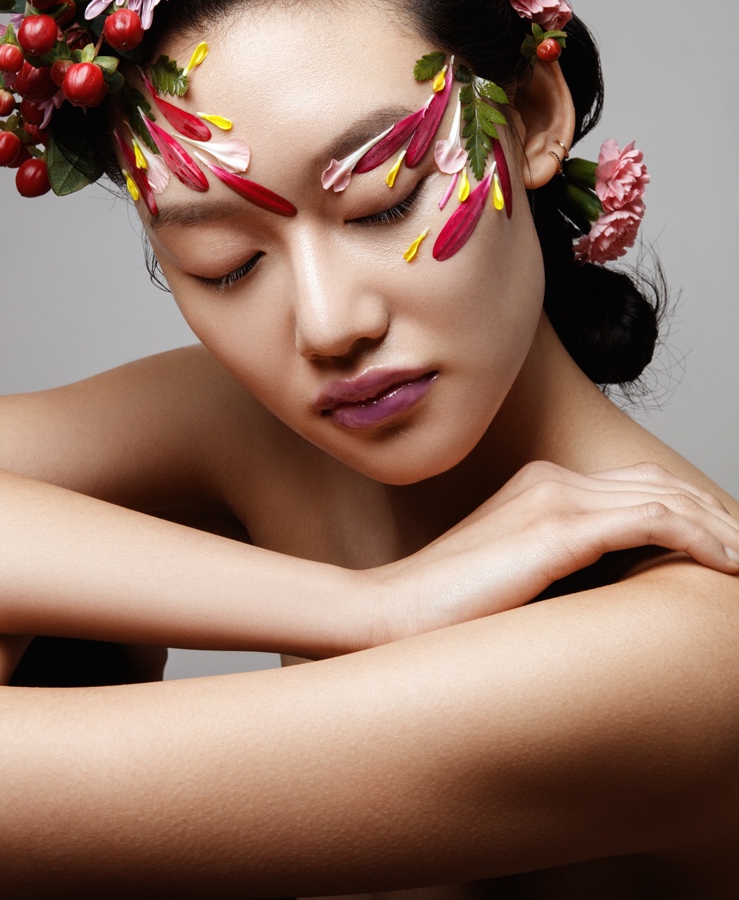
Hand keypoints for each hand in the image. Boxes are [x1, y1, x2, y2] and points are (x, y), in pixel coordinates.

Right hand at [373, 460, 738, 642]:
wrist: (390, 614)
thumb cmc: (446, 613)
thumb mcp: (516, 582)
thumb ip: (561, 571)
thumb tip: (614, 595)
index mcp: (540, 487)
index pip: (635, 486)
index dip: (688, 511)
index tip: (722, 547)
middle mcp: (551, 480)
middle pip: (657, 483)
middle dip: (712, 514)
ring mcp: (553, 498)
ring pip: (663, 497)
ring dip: (716, 525)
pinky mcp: (557, 528)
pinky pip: (651, 520)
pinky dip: (697, 536)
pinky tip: (726, 563)